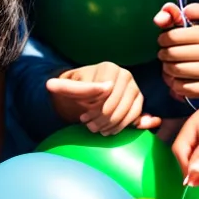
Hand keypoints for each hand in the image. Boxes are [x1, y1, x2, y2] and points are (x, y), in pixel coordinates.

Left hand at [46, 62, 160, 134]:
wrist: (84, 95)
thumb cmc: (75, 90)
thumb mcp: (67, 88)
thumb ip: (68, 88)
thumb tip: (60, 84)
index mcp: (109, 67)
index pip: (106, 94)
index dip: (94, 110)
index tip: (82, 118)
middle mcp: (125, 75)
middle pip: (116, 104)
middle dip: (102, 119)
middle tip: (89, 127)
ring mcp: (134, 88)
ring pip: (126, 112)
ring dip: (111, 125)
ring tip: (96, 129)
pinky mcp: (138, 101)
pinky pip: (134, 118)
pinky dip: (121, 127)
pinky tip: (108, 130)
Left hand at [154, 3, 198, 99]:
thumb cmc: (190, 45)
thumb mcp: (182, 28)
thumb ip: (169, 16)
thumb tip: (159, 18)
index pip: (174, 35)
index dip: (164, 38)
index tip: (163, 40)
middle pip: (174, 53)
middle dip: (163, 55)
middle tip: (164, 55)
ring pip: (178, 70)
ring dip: (167, 69)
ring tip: (169, 66)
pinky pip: (184, 87)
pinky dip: (175, 84)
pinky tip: (177, 79)